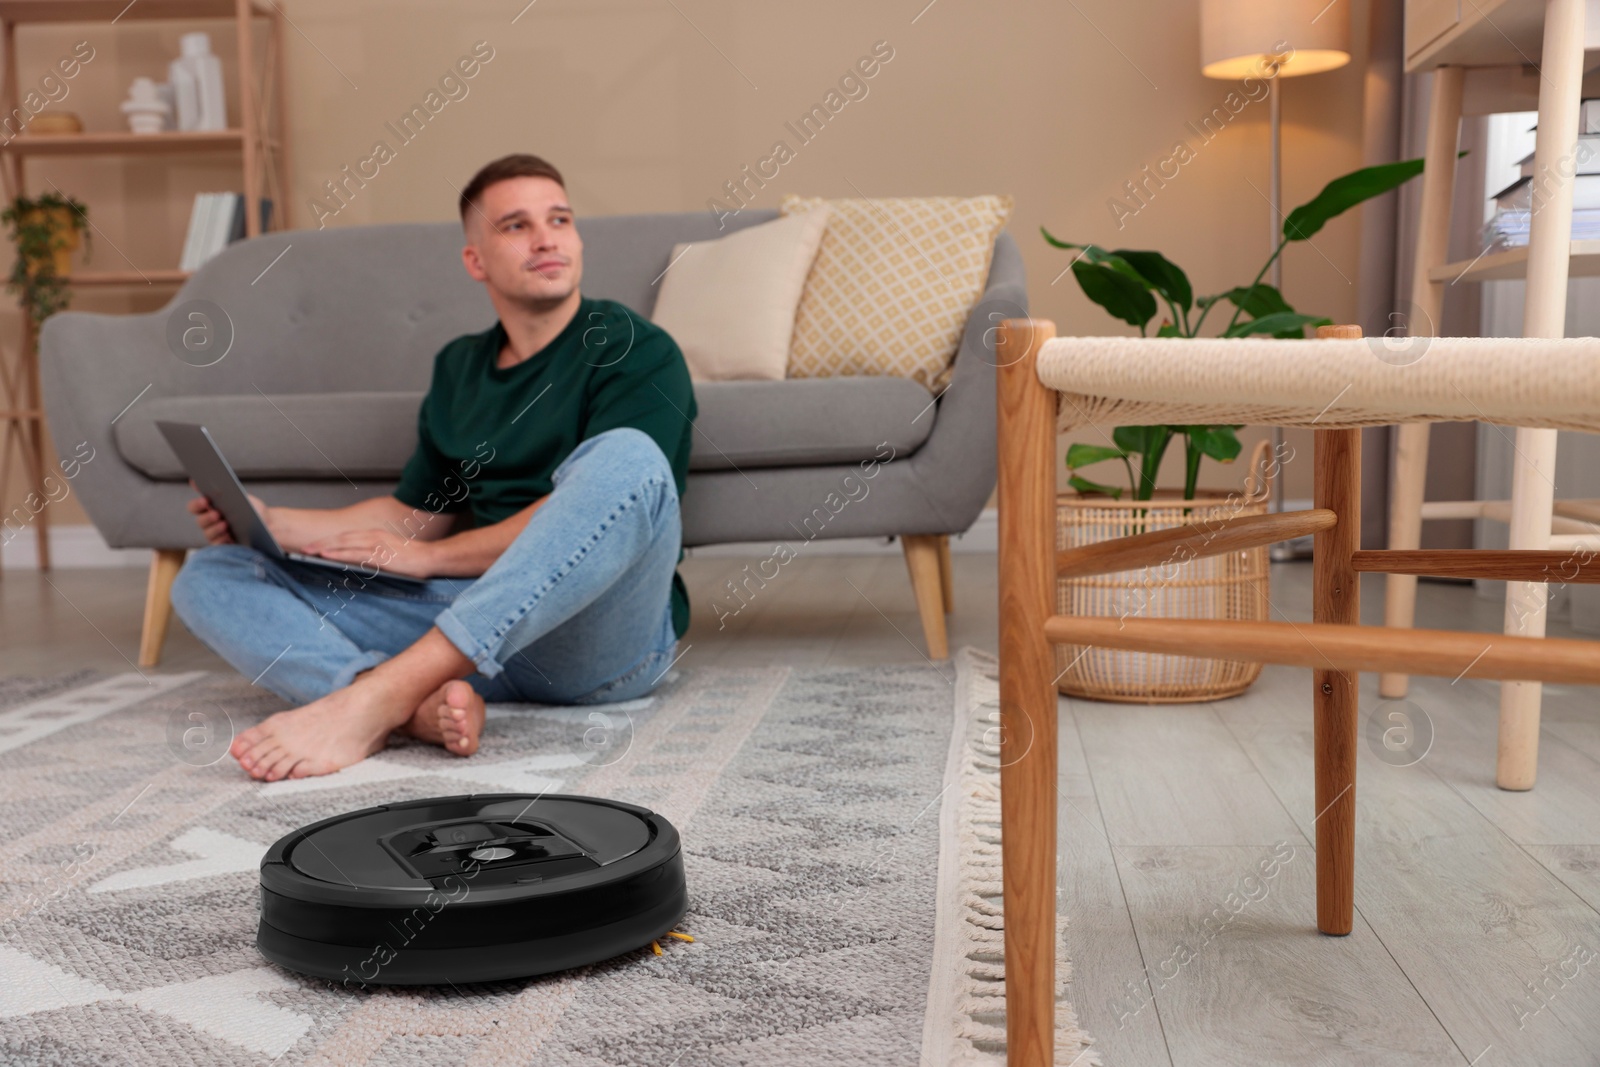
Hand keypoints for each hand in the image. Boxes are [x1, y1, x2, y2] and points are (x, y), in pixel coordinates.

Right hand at [186, 483, 267, 544]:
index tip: (205, 500)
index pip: (194, 507)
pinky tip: (229, 536)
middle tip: (217, 513)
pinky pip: (219, 546)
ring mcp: (216, 536)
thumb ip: (222, 489)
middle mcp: (209, 523)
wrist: (270, 525)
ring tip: (225, 524)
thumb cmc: (251, 509)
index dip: (197, 504)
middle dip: (207, 517)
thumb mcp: (240, 497)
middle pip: (200, 522)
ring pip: (208, 533)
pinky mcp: (225, 547)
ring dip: (215, 528)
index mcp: (209, 509)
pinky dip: (223, 540)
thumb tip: (197, 480)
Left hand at [300, 528, 434, 578]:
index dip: (328, 541)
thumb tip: (357, 564)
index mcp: (375, 535)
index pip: (345, 536)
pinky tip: (325, 556)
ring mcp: (376, 545)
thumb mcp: (390, 553)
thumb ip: (373, 555)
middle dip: (320, 543)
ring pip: (343, 544)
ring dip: (324, 548)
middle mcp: (373, 536)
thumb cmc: (413, 559)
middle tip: (302, 548)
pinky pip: (353, 554)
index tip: (313, 546)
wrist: (432, 558)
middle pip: (340, 538)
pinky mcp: (379, 555)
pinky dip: (337, 554)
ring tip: (307, 552)